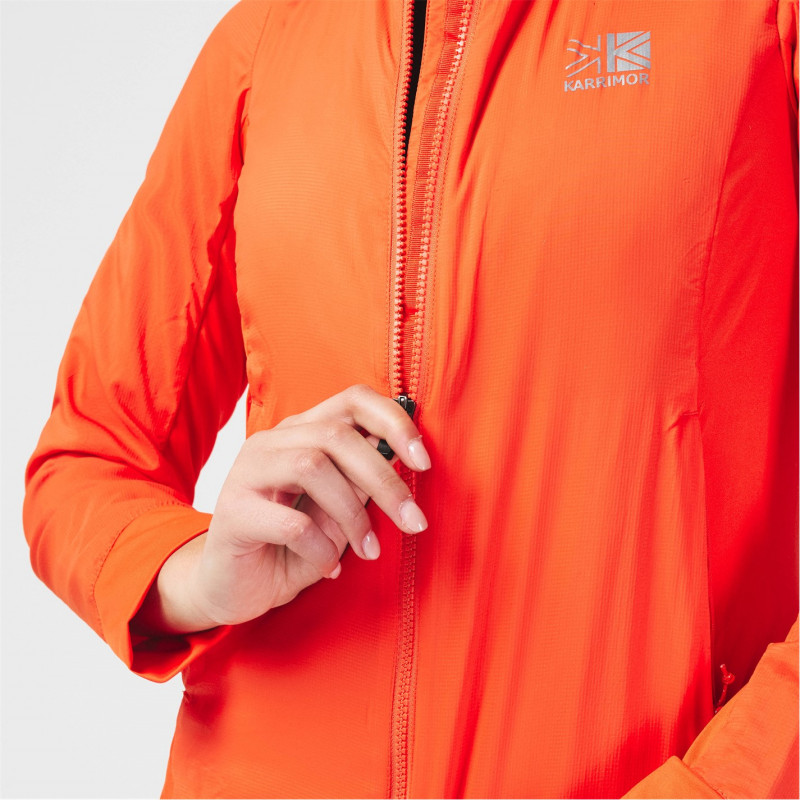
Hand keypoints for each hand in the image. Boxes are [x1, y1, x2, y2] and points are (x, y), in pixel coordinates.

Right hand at [130, 385, 430, 635]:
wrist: (233, 586)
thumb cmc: (293, 545)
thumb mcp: (339, 512)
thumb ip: (361, 483)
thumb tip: (402, 459)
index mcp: (302, 431)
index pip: (353, 399)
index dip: (394, 420)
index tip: (424, 461)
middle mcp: (273, 441)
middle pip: (338, 435)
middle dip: (385, 480)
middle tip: (415, 522)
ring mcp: (247, 471)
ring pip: (312, 466)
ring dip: (353, 515)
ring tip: (367, 549)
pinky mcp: (232, 512)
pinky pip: (291, 522)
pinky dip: (321, 548)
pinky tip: (328, 567)